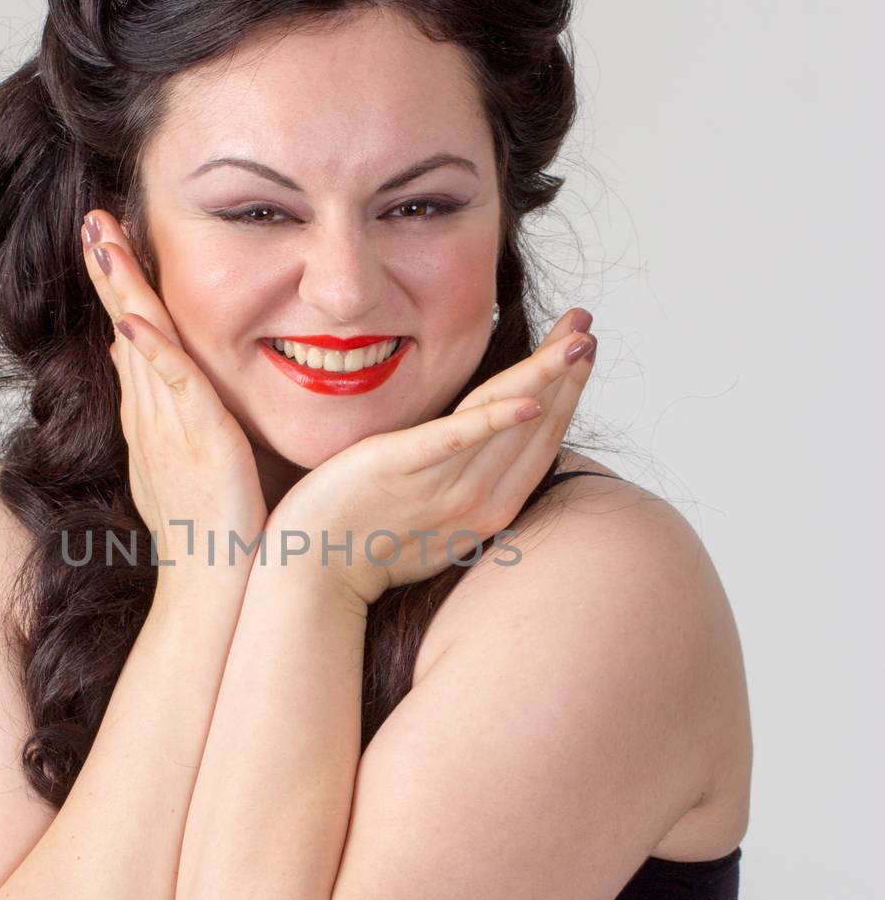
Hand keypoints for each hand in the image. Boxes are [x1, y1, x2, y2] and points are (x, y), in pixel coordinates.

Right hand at [79, 210, 268, 575]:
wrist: (215, 590)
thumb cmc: (218, 539)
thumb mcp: (193, 470)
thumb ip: (180, 423)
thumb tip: (161, 379)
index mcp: (155, 422)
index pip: (134, 342)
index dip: (120, 291)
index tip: (110, 244)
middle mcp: (152, 419)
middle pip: (124, 328)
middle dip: (108, 272)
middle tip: (93, 218)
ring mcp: (168, 429)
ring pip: (140, 344)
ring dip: (121, 289)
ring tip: (103, 237)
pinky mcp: (195, 443)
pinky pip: (170, 385)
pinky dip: (152, 347)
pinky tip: (134, 314)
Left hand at [266, 307, 598, 606]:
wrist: (312, 576)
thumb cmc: (366, 545)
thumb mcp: (433, 520)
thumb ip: (465, 484)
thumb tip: (484, 448)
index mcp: (488, 511)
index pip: (540, 442)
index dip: (566, 394)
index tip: (581, 348)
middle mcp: (475, 502)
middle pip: (534, 427)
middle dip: (566, 373)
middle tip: (587, 324)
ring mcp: (440, 486)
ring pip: (507, 425)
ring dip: (545, 378)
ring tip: (575, 338)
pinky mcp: (399, 469)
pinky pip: (452, 442)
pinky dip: (492, 422)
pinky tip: (525, 401)